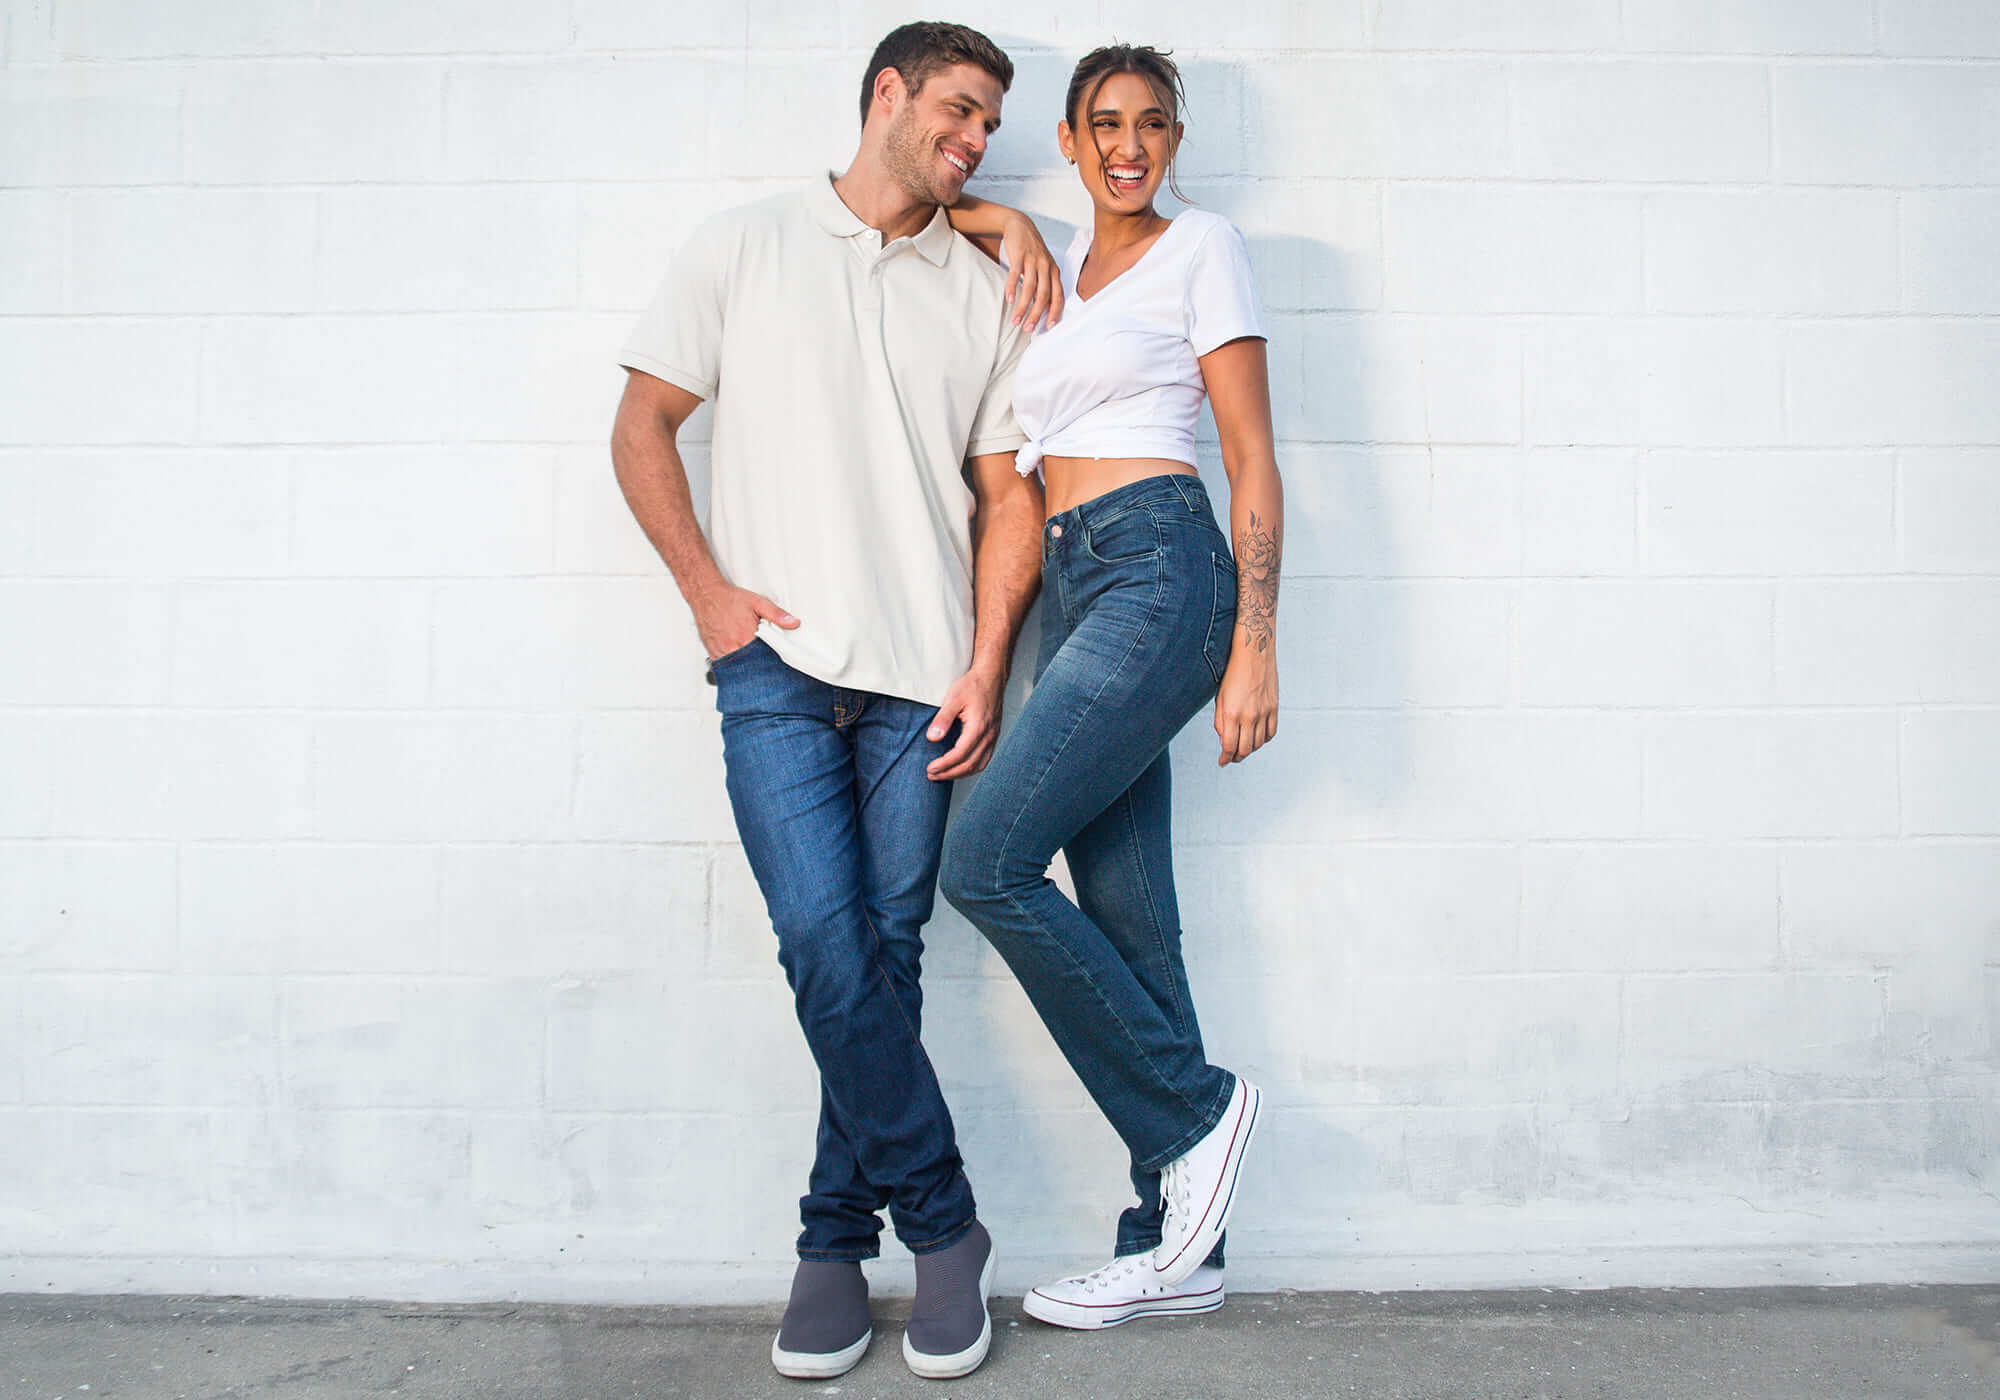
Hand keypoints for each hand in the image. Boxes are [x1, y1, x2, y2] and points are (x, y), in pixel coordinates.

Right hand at [692, 583, 796, 660]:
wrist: (706, 595)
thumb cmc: (729, 599)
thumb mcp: (758, 602)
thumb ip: (776, 614)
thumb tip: (793, 623)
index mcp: (746, 637)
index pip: (765, 658)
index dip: (772, 660)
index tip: (776, 660)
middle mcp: (733, 647)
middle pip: (752, 664)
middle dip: (760, 663)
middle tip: (764, 658)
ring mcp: (722, 652)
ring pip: (739, 667)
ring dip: (746, 664)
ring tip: (750, 656)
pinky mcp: (713, 654)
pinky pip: (726, 666)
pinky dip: (734, 664)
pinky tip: (738, 656)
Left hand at [925, 665, 1005, 779]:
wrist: (991, 677)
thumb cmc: (972, 686)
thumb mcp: (953, 698)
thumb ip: (942, 719)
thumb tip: (932, 738)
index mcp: (978, 727)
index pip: (960, 754)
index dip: (944, 765)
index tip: (930, 768)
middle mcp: (988, 735)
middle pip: (969, 764)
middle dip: (949, 773)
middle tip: (932, 775)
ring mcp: (993, 737)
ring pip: (979, 765)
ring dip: (960, 774)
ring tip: (943, 775)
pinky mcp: (993, 736)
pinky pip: (985, 759)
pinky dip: (972, 768)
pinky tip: (960, 768)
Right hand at [1000, 214, 1062, 331]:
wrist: (1021, 225)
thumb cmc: (1032, 251)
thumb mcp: (1043, 267)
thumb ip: (1045, 285)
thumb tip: (1045, 308)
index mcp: (1054, 271)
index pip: (1058, 296)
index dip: (1055, 312)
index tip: (1049, 327)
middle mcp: (1046, 267)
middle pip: (1044, 295)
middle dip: (1036, 315)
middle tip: (1029, 329)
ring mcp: (1033, 260)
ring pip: (1030, 288)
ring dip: (1022, 307)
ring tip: (1016, 320)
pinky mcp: (1019, 255)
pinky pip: (1016, 274)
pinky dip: (1012, 288)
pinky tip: (1009, 300)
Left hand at [1215, 651, 1277, 765]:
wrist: (1254, 653)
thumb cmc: (1233, 673)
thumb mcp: (1220, 698)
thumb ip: (1221, 721)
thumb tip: (1224, 741)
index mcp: (1232, 713)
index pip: (1229, 746)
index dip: (1225, 758)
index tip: (1222, 762)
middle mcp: (1249, 716)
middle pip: (1245, 749)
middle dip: (1236, 757)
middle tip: (1231, 758)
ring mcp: (1264, 712)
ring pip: (1258, 743)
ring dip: (1249, 750)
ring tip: (1242, 748)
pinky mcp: (1274, 708)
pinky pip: (1271, 732)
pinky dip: (1263, 739)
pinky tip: (1256, 738)